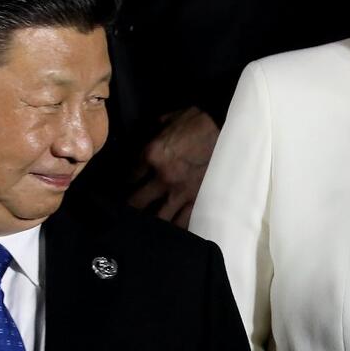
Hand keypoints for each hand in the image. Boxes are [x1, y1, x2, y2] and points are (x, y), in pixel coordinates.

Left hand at [128, 107, 218, 227]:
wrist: (225, 124)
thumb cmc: (196, 119)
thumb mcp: (166, 119)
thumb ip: (152, 133)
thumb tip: (143, 138)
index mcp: (152, 155)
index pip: (129, 177)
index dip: (124, 183)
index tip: (123, 188)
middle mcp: (163, 177)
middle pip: (136, 202)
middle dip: (129, 208)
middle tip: (126, 213)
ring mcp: (182, 191)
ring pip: (158, 218)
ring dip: (150, 222)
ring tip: (146, 227)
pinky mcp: (199, 198)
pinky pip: (184, 220)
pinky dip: (175, 227)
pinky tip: (170, 232)